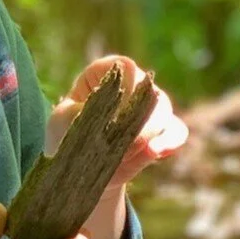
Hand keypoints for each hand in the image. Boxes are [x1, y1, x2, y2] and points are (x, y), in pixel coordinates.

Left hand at [46, 56, 188, 189]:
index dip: (128, 83)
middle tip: (128, 142)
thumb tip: (108, 116)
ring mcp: (149, 109)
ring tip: (144, 151)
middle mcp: (131, 86)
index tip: (119, 107)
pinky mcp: (161, 133)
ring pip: (165, 111)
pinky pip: (177, 132)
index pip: (124, 67)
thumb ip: (83, 116)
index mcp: (104, 74)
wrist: (80, 171)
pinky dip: (170, 142)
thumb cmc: (66, 138)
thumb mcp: (62, 124)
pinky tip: (158, 153)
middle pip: (149, 91)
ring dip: (155, 132)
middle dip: (142, 118)